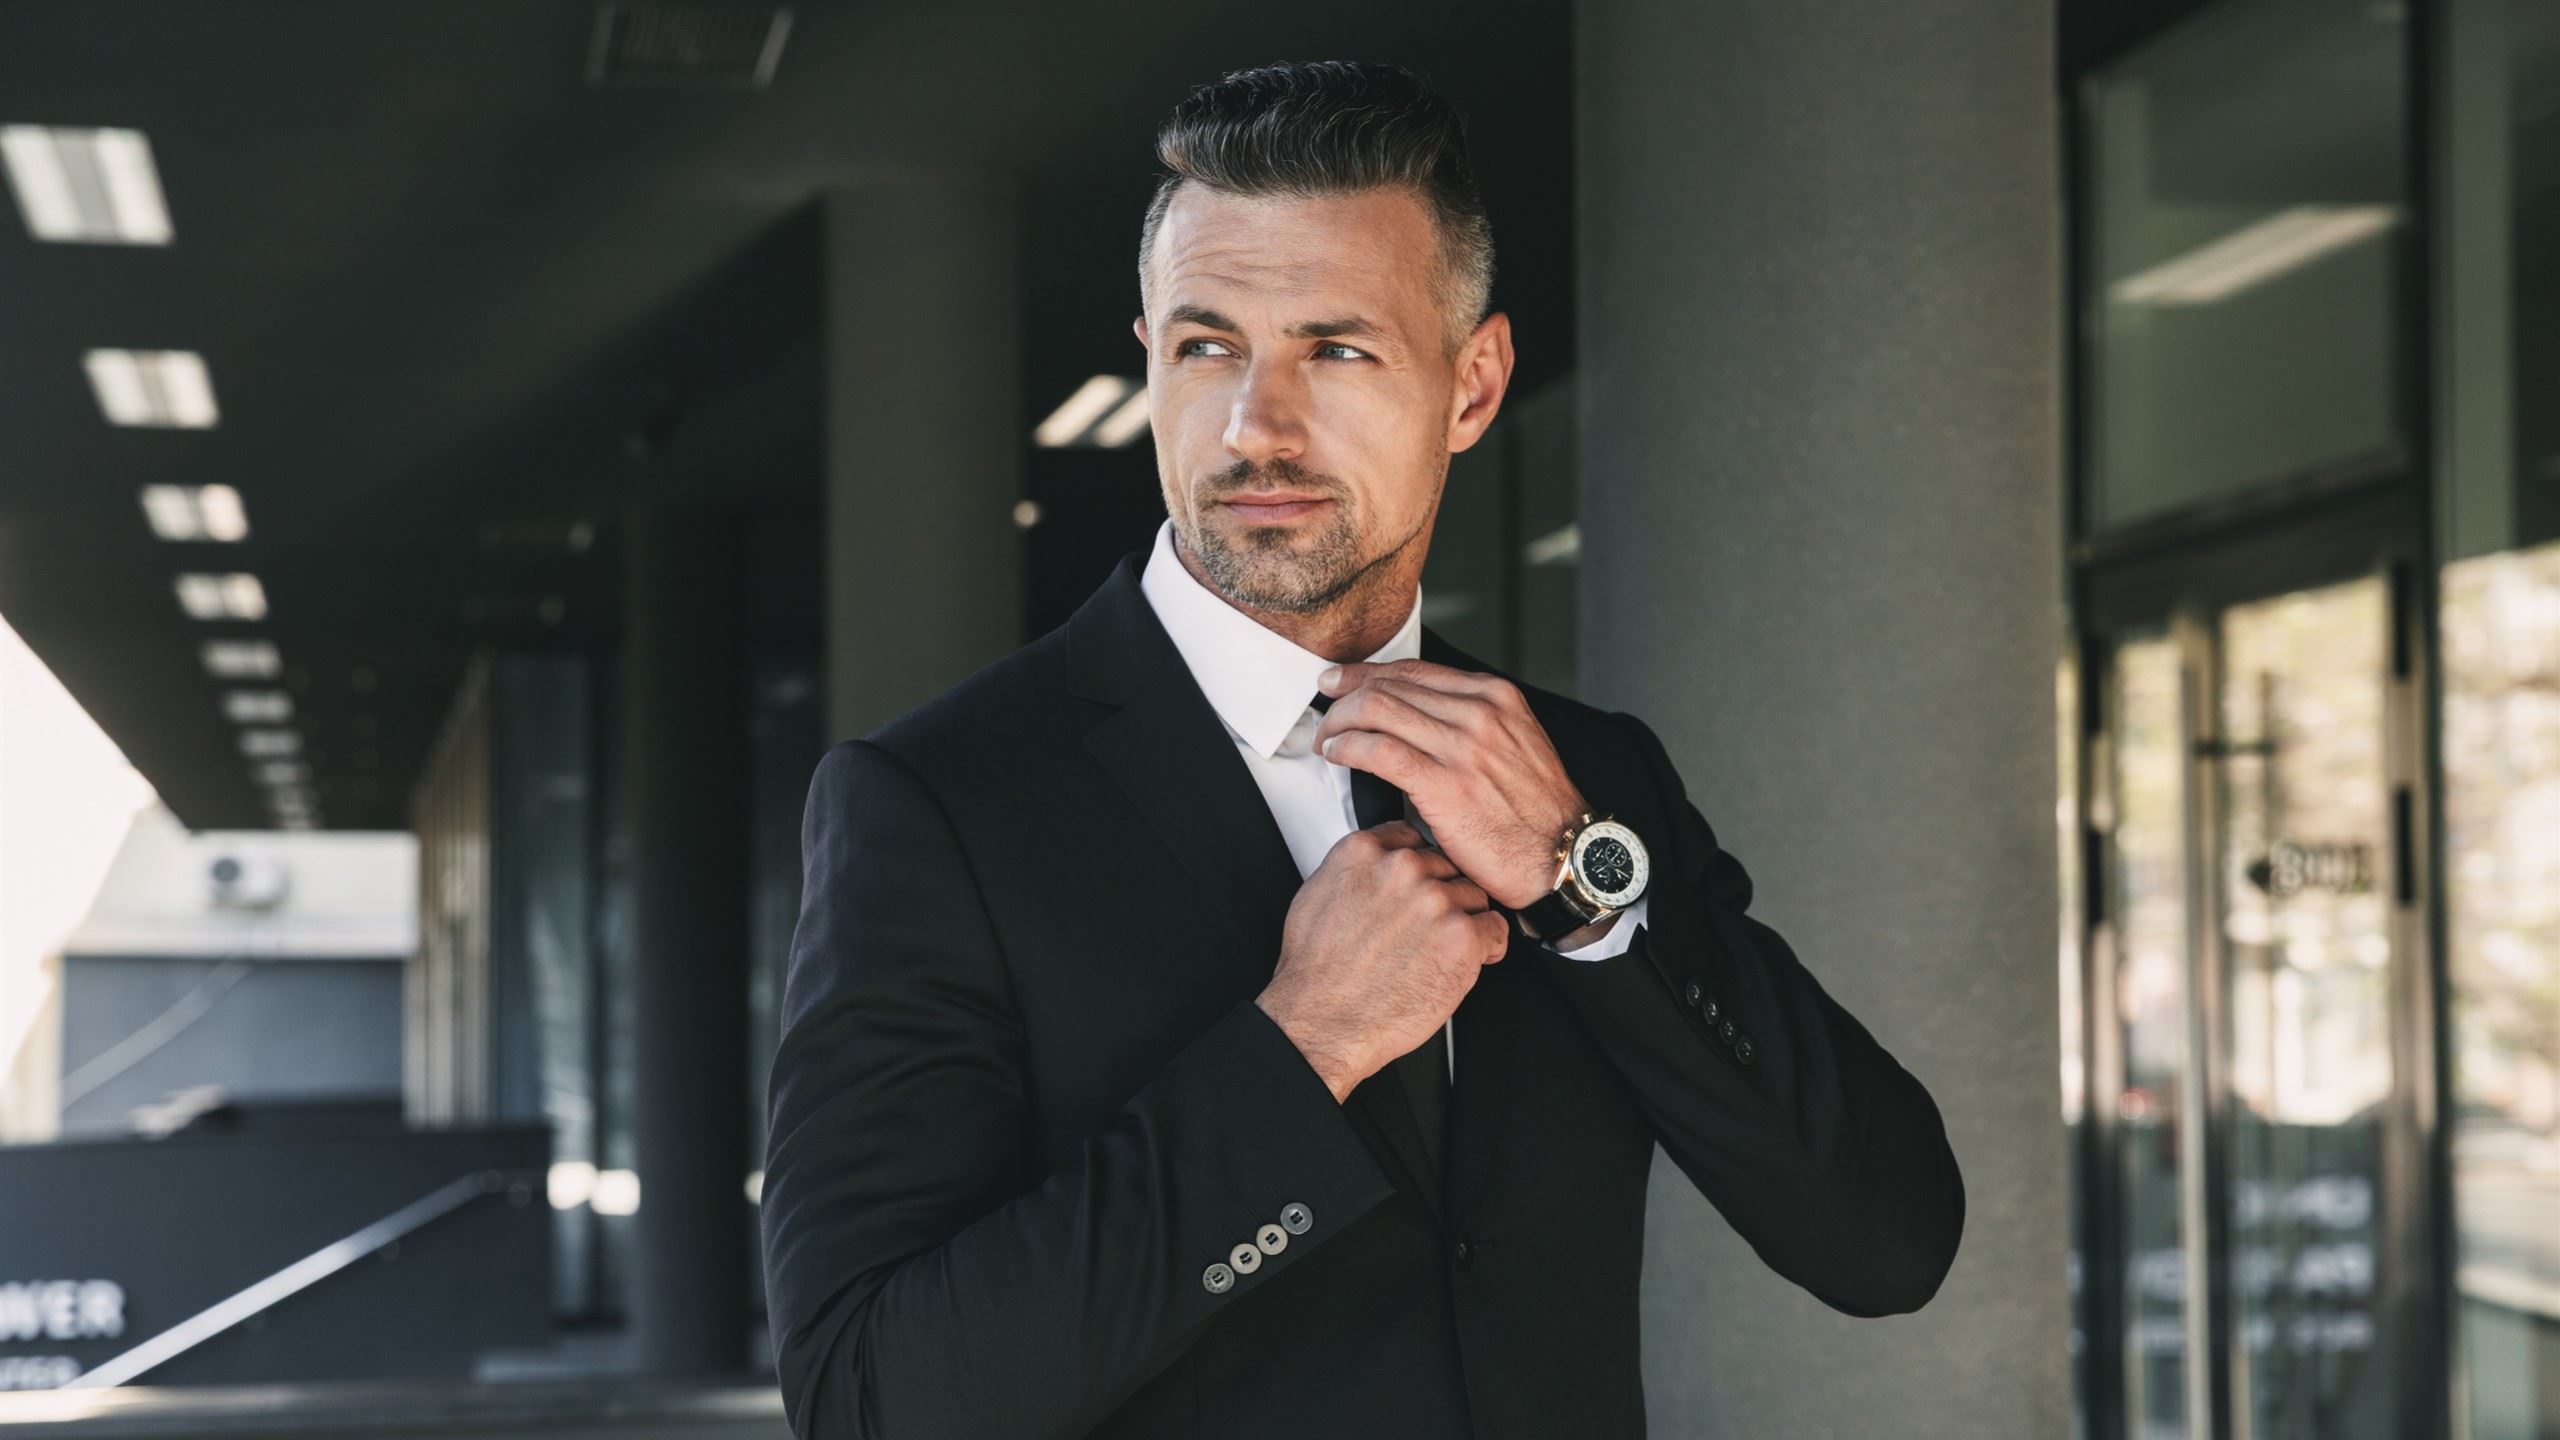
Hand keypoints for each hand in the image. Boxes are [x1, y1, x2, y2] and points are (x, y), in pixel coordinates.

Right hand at [1257, 820, 1510, 1102]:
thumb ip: (1356, 871)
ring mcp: (1435, 900)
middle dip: (1441, 896)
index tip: (1419, 886)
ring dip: (1464, 922)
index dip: (1420, 869)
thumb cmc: (1318, 973)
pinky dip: (1487, 948)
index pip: (1414, 838)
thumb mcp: (1316, 897)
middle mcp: (1402, 869)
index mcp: (1363, 852)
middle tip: (1424, 930)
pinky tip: (1460, 963)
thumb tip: (1377, 868)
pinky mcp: (1462, 937)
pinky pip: (1496, 930)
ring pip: (1474, 897)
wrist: (1324, 1022)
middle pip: (1448, 867)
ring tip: (1436, 951)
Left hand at [1311, 659, 1586, 909]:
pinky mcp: (1446, 785)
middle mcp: (1480, 713)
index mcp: (1496, 697)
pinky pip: (1378, 751)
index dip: (1365, 673)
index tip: (1339, 682)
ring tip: (1328, 742)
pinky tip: (1339, 756)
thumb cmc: (1537, 814)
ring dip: (1340, 723)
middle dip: (1345, 697)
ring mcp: (1464, 747)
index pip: (1414, 670)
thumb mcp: (1515, 744)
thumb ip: (1473, 723)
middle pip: (1390, 686)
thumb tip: (1417, 718)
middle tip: (1325, 716)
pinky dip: (1348, 748)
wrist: (1566, 858)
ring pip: (1377, 709)